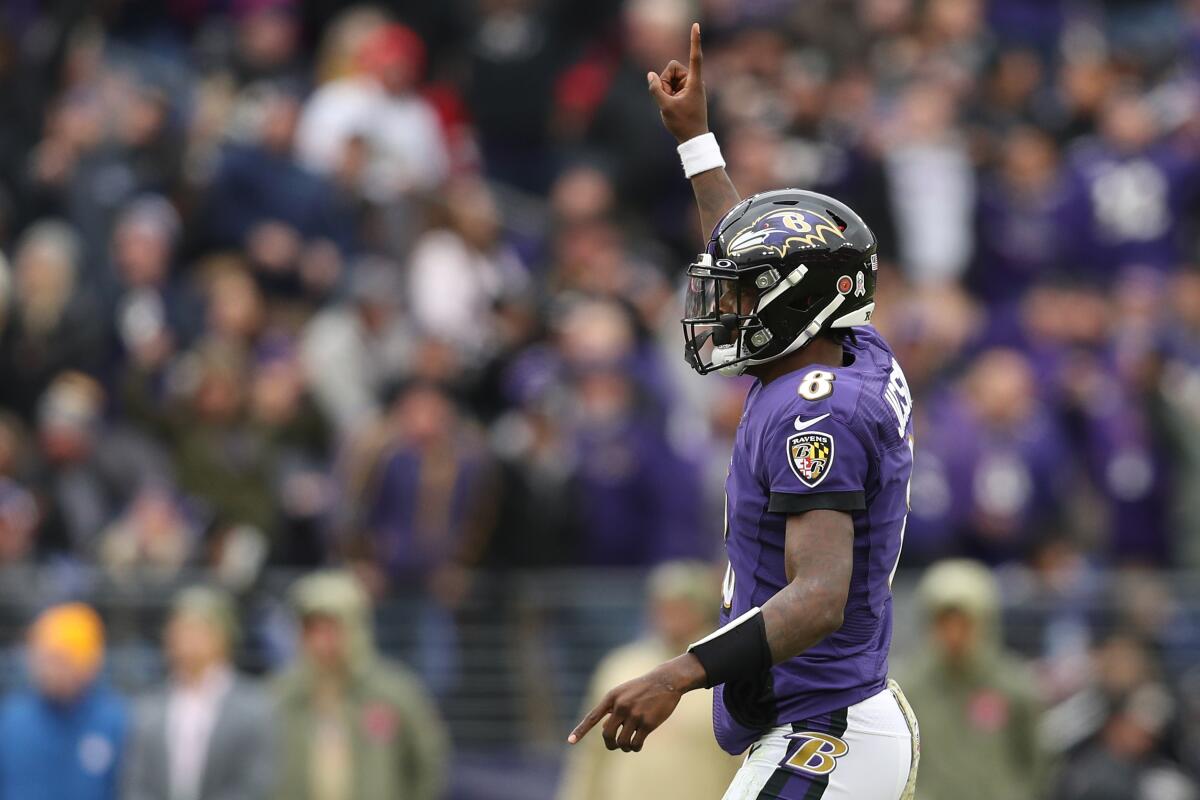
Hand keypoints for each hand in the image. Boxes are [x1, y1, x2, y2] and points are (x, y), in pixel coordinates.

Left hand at [567, 654, 705, 751]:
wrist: (666, 681)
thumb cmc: (642, 688)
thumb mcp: (624, 694)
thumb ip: (613, 710)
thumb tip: (605, 730)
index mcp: (612, 697)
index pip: (593, 717)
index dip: (581, 730)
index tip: (570, 741)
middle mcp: (621, 706)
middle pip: (607, 735)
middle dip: (610, 744)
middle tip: (615, 745)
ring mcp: (634, 715)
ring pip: (622, 742)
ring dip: (625, 747)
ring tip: (630, 744)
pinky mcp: (648, 723)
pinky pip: (636, 744)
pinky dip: (635, 748)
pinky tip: (638, 745)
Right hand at [647, 23, 708, 143]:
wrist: (693, 139)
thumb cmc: (683, 124)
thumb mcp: (665, 107)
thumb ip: (656, 89)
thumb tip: (650, 75)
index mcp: (694, 82)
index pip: (695, 57)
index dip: (694, 40)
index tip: (696, 25)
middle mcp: (694, 81)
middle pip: (673, 68)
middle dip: (665, 81)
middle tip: (668, 99)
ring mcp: (691, 86)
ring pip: (670, 78)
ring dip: (666, 89)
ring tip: (671, 105)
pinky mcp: (687, 92)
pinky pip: (672, 86)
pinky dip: (668, 94)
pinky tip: (673, 106)